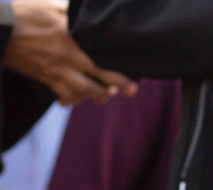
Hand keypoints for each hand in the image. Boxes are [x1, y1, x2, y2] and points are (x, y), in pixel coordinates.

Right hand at [3, 0, 135, 105]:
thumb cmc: (24, 13)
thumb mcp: (48, 4)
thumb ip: (69, 9)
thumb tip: (86, 9)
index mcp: (72, 35)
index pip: (103, 52)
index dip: (120, 63)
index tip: (133, 68)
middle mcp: (69, 56)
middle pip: (102, 77)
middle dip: (119, 86)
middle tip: (131, 90)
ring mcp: (59, 70)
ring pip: (86, 92)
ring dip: (98, 96)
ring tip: (104, 95)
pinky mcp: (48, 79)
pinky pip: (66, 96)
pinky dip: (72, 100)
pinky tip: (76, 99)